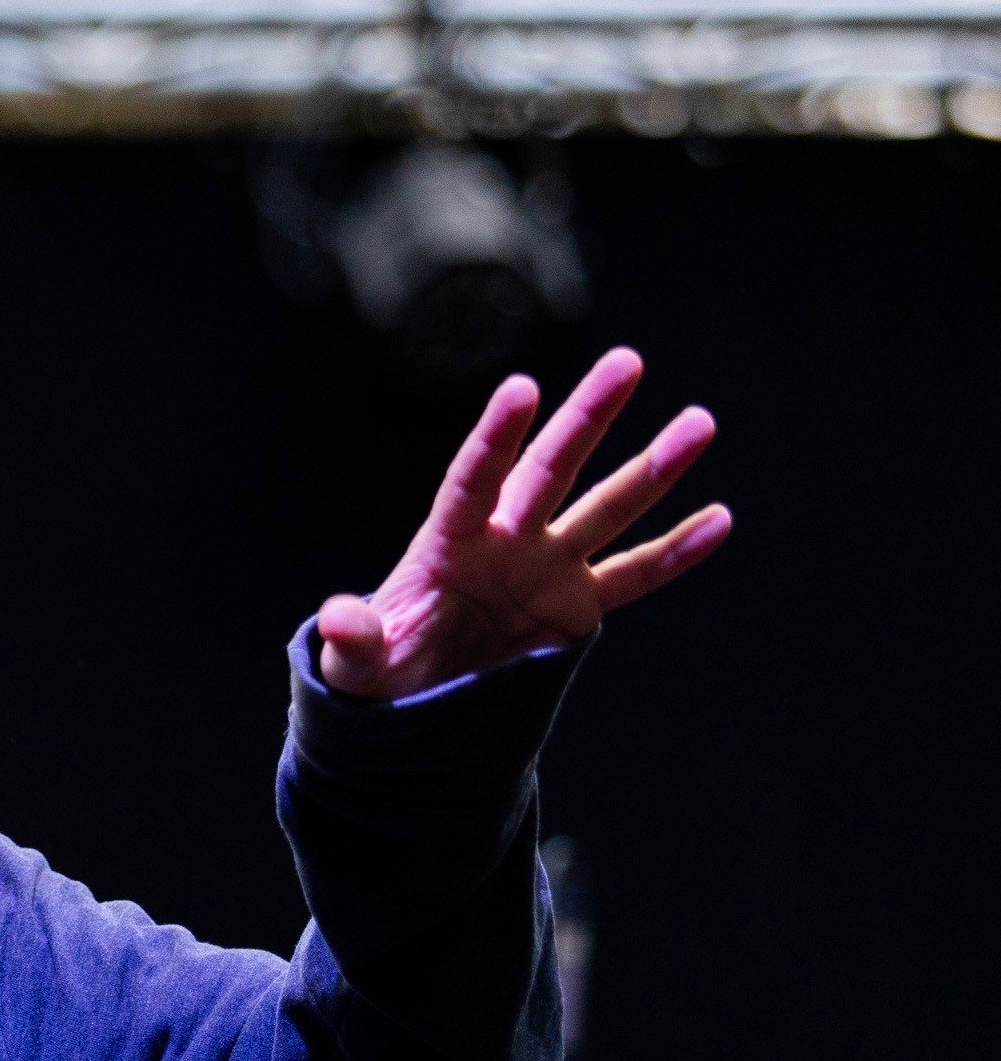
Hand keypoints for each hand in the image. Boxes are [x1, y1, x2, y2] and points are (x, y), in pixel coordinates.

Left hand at [318, 347, 728, 699]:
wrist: (413, 700)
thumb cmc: (376, 672)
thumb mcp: (356, 665)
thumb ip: (352, 640)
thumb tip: (339, 620)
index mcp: (447, 544)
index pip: (474, 480)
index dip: (495, 437)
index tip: (522, 388)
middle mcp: (504, 541)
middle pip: (551, 469)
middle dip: (588, 417)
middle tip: (627, 361)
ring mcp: (545, 569)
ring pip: (606, 509)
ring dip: (653, 468)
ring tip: (701, 421)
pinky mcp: (576, 608)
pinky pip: (632, 577)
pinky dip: (675, 554)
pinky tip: (720, 521)